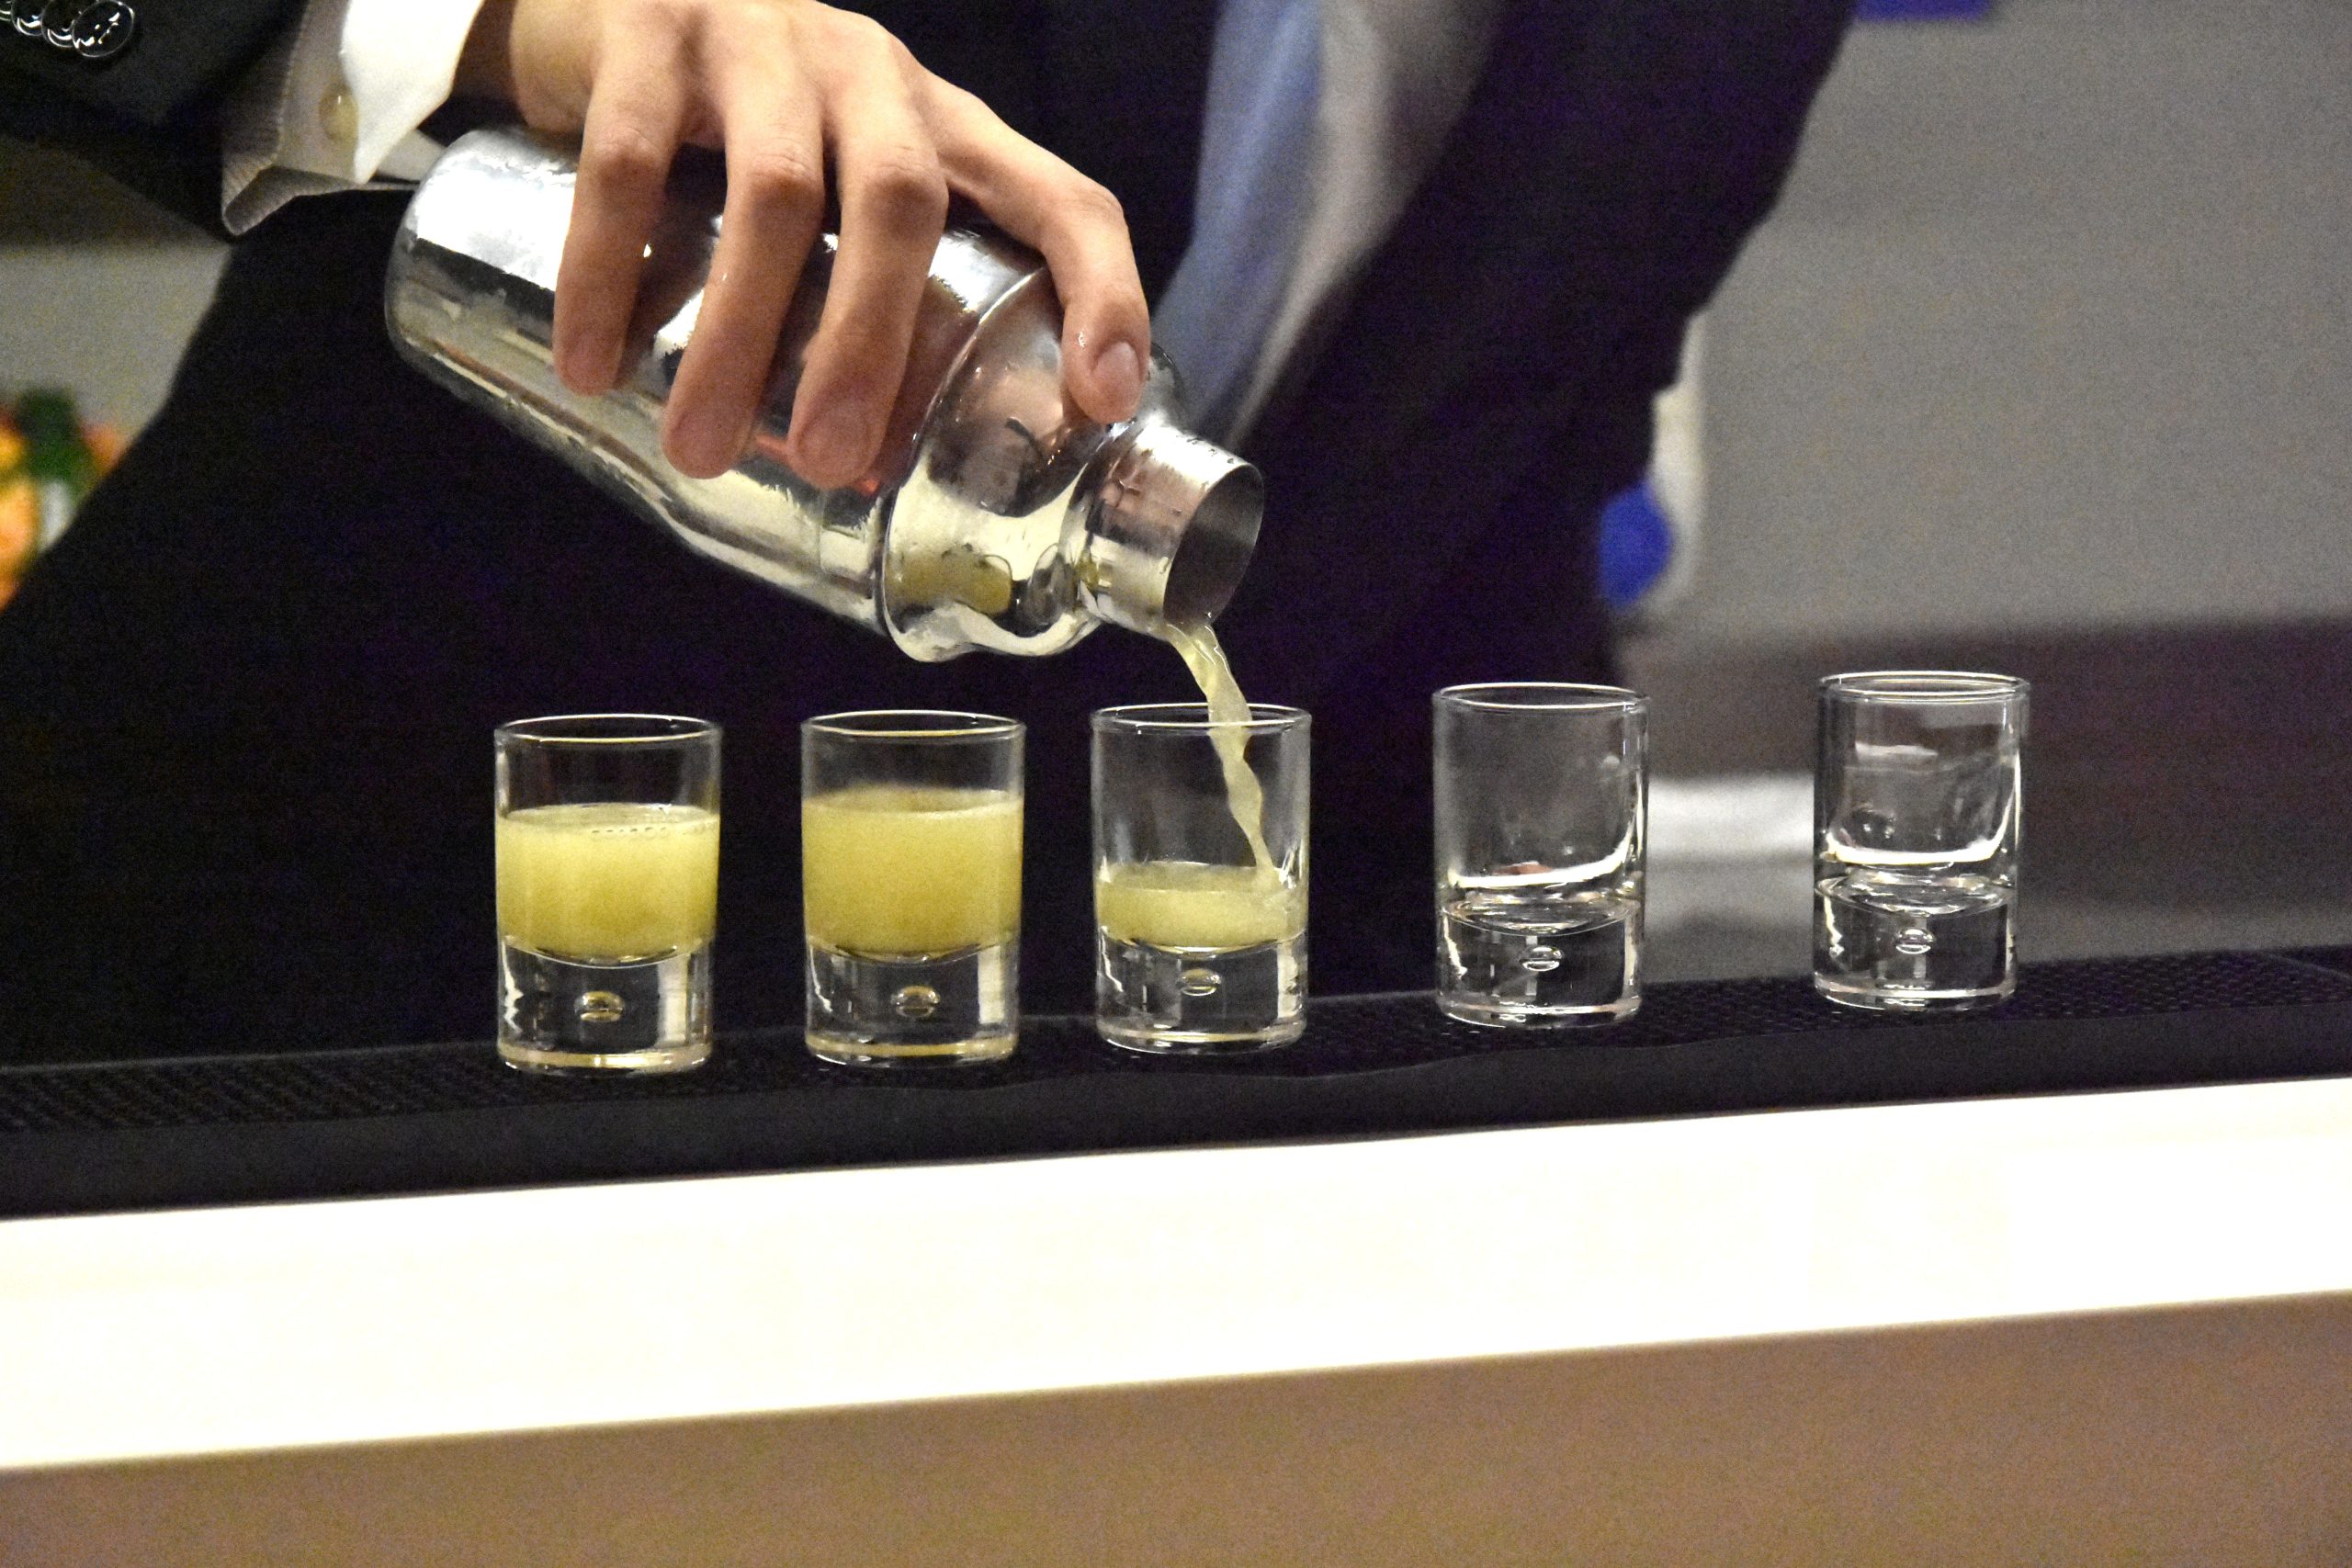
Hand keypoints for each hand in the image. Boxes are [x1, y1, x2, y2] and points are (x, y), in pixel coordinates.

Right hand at [457, 0, 1150, 484]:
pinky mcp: (646, 30)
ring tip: (702, 446)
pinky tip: (591, 364)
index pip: (1062, 199)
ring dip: (739, 334)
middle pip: (901, 203)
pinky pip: (630, 161)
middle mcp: (871, 75)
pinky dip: (609, 270)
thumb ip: (870, 295)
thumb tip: (862, 473)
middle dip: (873, 343)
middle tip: (832, 463)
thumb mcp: (843, 188)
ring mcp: (762, 43)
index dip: (1101, 293)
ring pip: (774, 195)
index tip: (1101, 399)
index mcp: (945, 126)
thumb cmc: (748, 127)